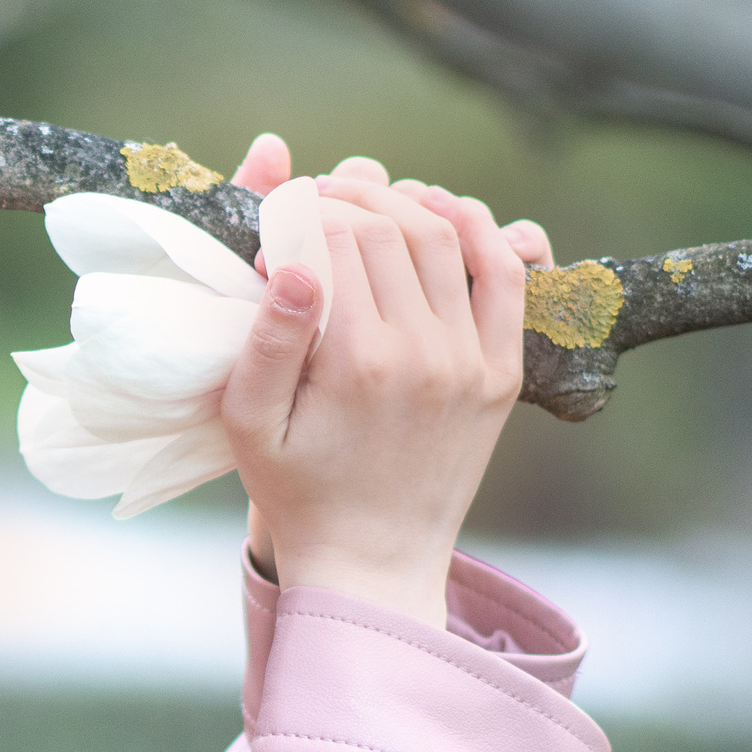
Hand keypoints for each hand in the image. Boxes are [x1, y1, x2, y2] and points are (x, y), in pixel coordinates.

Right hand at [215, 163, 527, 628]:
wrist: (373, 559)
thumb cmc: (297, 490)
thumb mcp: (250, 425)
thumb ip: (265, 343)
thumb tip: (291, 264)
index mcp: (355, 362)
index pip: (336, 240)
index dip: (305, 208)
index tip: (282, 209)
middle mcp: (422, 354)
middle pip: (390, 230)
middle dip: (350, 196)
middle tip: (319, 192)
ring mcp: (470, 362)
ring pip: (446, 238)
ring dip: (407, 202)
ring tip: (369, 196)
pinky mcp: (501, 372)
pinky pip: (502, 275)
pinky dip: (478, 229)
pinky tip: (442, 211)